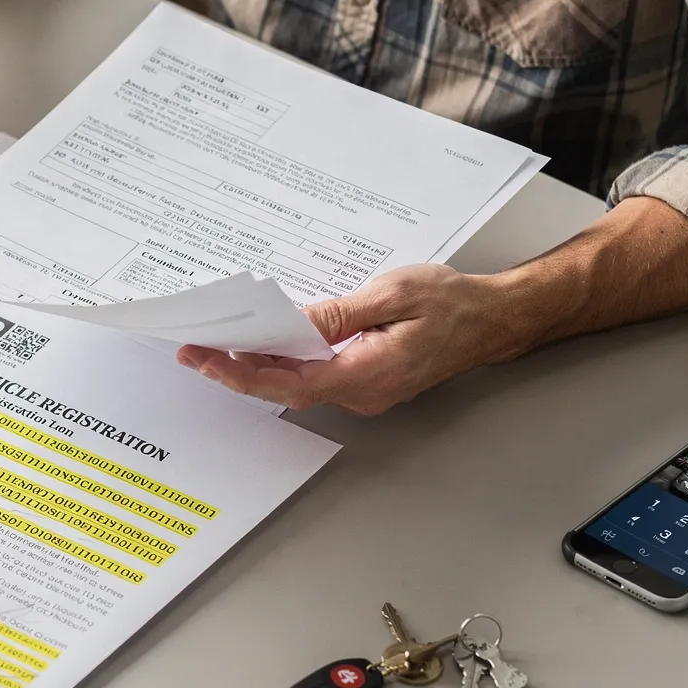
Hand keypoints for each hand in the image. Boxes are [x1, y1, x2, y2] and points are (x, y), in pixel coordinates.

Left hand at [177, 265, 524, 414]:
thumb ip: (338, 314)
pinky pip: (316, 374)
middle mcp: (362, 392)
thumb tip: (293, 324)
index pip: (289, 384)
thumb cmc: (452, 303)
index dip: (242, 375)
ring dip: (258, 365)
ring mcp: (364, 390)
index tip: (208, 361)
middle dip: (237, 370)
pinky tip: (264, 341)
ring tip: (217, 343)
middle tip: (195, 349)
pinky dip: (285, 360)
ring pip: (299, 383)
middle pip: (286, 387)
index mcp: (368, 374)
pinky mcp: (366, 379)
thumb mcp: (391, 295)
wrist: (493, 319)